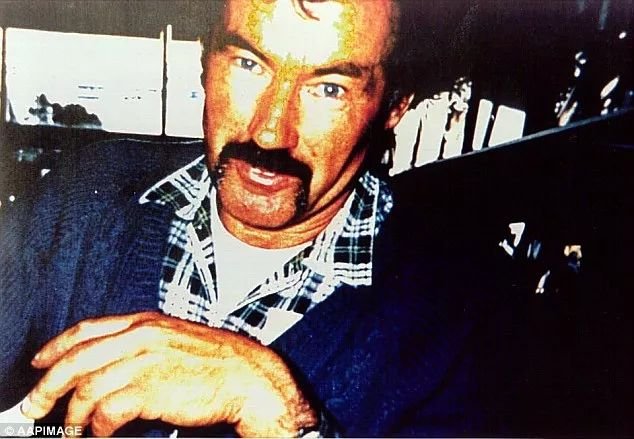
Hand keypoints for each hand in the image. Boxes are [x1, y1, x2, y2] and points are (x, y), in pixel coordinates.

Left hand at [21, 312, 315, 436]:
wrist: (248, 375)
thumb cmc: (219, 360)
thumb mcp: (177, 338)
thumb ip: (145, 345)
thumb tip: (113, 365)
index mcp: (146, 322)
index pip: (87, 329)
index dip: (57, 346)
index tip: (39, 361)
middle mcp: (141, 337)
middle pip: (77, 359)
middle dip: (48, 386)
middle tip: (34, 405)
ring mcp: (144, 362)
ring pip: (87, 389)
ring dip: (73, 416)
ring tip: (71, 431)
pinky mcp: (150, 389)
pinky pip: (107, 411)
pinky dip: (98, 427)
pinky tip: (100, 433)